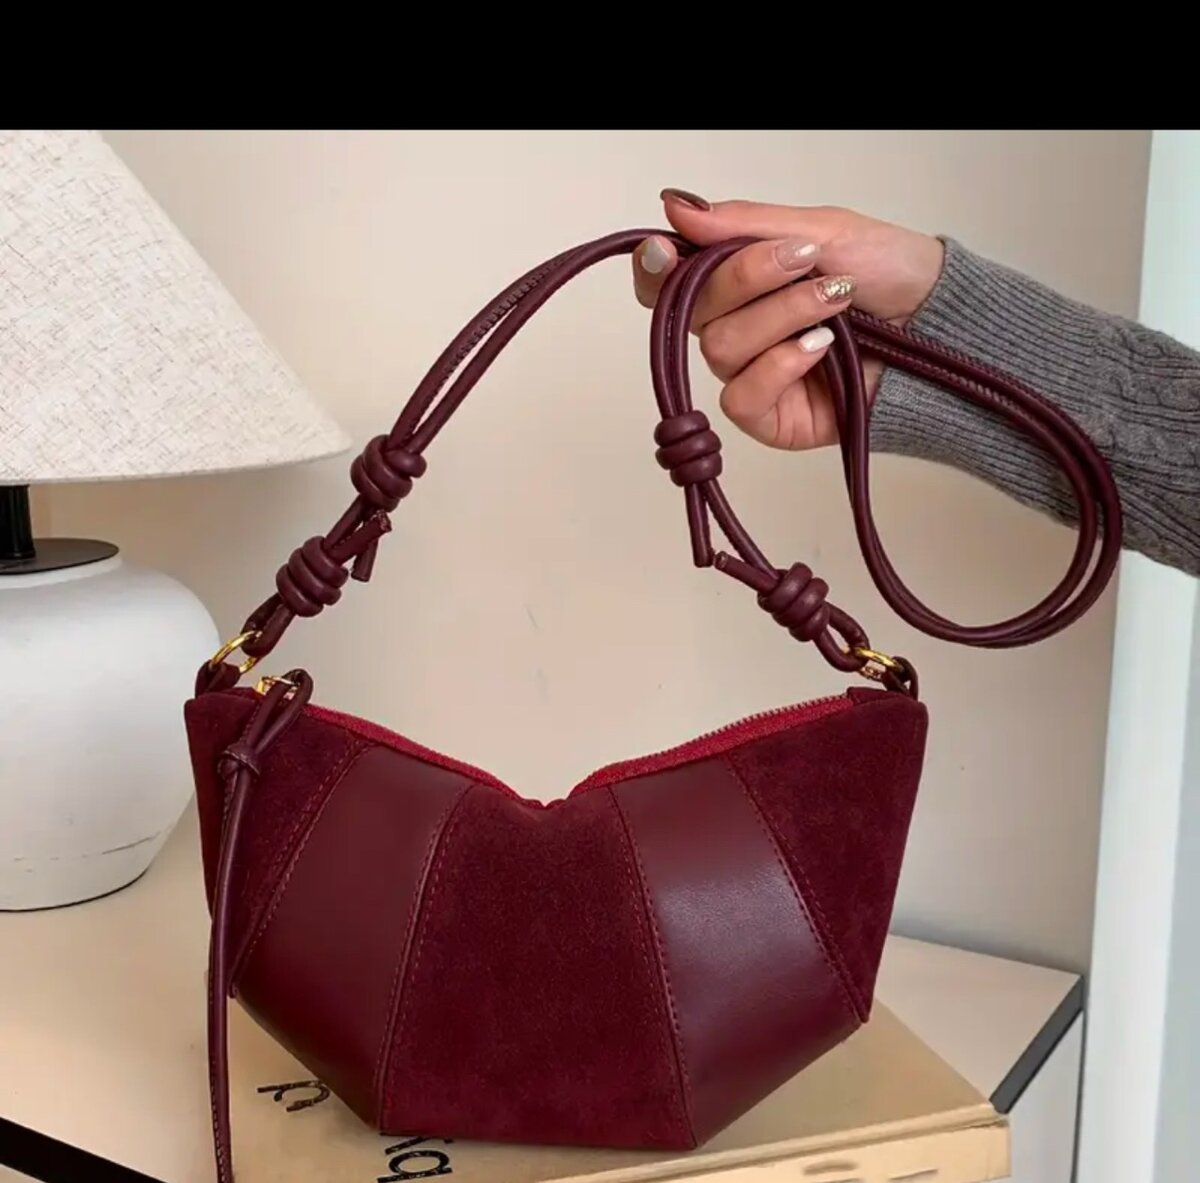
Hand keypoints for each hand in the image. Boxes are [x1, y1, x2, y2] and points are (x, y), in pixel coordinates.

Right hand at [632, 190, 944, 449]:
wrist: (940, 327)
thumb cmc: (889, 275)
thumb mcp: (819, 230)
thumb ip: (742, 224)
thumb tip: (676, 208)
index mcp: (736, 281)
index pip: (668, 281)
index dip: (654, 269)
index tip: (666, 250)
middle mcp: (735, 327)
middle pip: (691, 310)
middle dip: (747, 278)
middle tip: (804, 259)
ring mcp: (751, 374)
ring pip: (721, 347)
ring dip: (780, 316)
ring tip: (833, 302)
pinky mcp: (770, 418)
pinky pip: (741, 396)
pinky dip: (780, 365)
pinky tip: (819, 350)